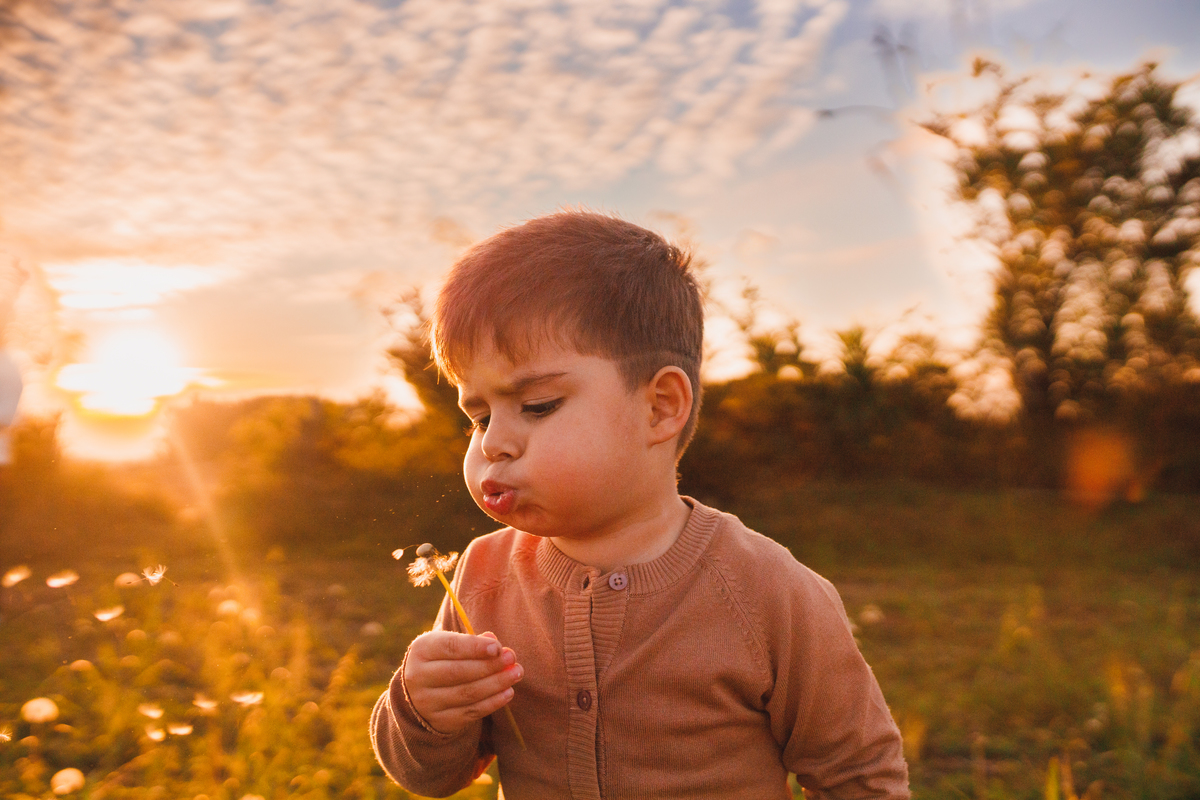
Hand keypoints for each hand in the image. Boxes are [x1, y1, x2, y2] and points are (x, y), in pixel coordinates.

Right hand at [404, 630, 522, 733]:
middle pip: (458, 672)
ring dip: (496, 683)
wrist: (421, 693)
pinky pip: (471, 712)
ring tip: (516, 673)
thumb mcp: (450, 644)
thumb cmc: (443, 659)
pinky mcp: (440, 721)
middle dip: (490, 665)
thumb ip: (472, 641)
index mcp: (421, 651)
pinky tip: (508, 692)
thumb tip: (494, 643)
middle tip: (512, 658)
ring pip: (467, 693)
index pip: (449, 647)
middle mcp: (418, 677)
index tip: (497, 647)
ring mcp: (427, 702)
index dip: (474, 647)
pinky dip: (493, 702)